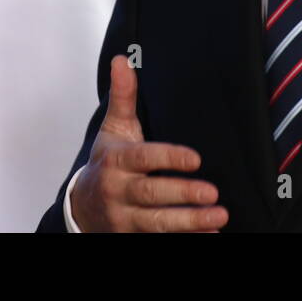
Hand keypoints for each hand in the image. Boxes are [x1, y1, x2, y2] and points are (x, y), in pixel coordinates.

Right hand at [70, 55, 228, 231]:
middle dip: (182, 194)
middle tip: (212, 192)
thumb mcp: (113, 128)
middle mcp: (118, 190)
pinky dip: (185, 240)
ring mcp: (124, 218)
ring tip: (219, 216)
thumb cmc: (107, 162)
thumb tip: (123, 60)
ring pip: (157, 223)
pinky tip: (209, 237)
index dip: (168, 158)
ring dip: (189, 222)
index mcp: (116, 160)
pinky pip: (158, 240)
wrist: (82, 206)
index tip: (195, 159)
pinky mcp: (132, 236)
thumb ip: (123, 95)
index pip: (143, 158)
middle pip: (151, 194)